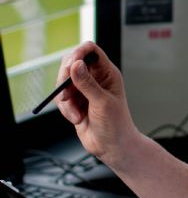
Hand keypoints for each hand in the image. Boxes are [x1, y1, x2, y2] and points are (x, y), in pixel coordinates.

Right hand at [55, 41, 139, 168]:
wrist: (112, 147)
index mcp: (107, 73)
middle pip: (71, 63)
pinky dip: (65, 109)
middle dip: (66, 78)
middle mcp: (95, 78)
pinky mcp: (75, 102)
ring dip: (65, 99)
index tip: (71, 65)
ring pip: (63, 82)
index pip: (91, 50)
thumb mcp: (102, 102)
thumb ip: (87, 83)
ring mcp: (84, 90)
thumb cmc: (116, 125)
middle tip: (66, 93)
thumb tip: (75, 64)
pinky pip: (61, 98)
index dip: (78, 53)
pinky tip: (76, 119)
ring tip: (76, 114)